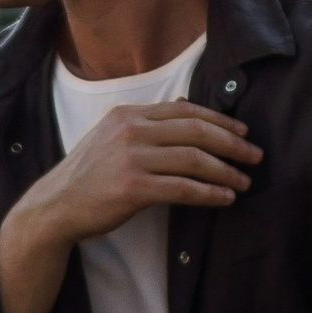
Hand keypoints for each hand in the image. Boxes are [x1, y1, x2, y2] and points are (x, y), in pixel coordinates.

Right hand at [18, 98, 260, 247]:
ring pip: (194, 159)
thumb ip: (145, 124)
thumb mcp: (112, 136)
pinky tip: (224, 198)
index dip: (219, 120)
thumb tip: (184, 108)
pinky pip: (182, 188)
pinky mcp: (132, 187)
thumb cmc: (89, 175)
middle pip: (196, 130)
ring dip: (226, 171)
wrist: (56, 205)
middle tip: (254, 156)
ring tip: (244, 181)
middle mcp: (131, 130)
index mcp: (128, 114)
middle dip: (231, 143)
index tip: (242, 132)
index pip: (185, 110)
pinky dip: (209, 193)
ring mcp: (131, 158)